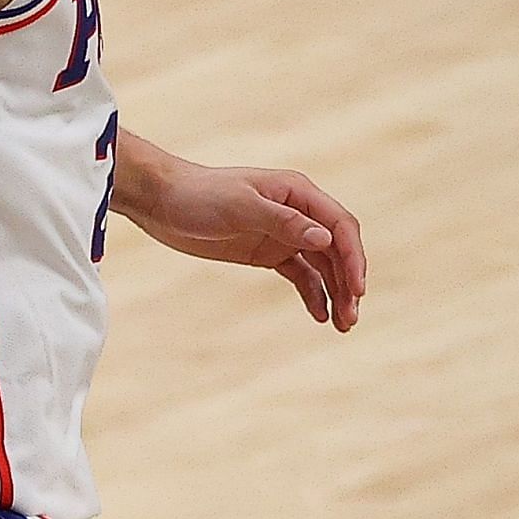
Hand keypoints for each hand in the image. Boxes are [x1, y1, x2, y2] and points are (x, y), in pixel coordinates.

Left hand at [131, 158, 366, 331]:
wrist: (161, 201)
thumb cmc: (199, 195)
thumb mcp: (239, 207)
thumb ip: (282, 221)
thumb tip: (325, 237)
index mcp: (297, 192)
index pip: (340, 226)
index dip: (353, 257)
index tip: (358, 289)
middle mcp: (297, 212)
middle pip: (336, 249)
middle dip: (348, 282)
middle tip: (351, 319)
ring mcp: (283, 233)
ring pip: (322, 265)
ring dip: (335, 292)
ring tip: (342, 325)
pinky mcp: (267, 251)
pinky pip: (300, 274)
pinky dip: (312, 293)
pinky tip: (319, 315)